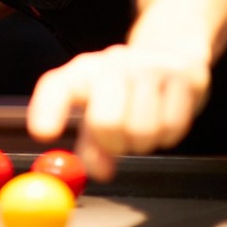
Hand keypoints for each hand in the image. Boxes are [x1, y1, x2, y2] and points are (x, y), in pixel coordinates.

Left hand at [27, 43, 210, 181]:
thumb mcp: (96, 108)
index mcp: (81, 72)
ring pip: (142, 131)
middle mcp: (112, 63)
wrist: (170, 54)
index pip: (58, 88)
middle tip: (117, 145)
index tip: (43, 134)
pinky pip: (172, 128)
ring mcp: (149, 67)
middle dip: (112, 145)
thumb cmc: (122, 90)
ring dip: (142, 142)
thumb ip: (90, 143)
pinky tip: (163, 118)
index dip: (48, 111)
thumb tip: (98, 172)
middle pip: (105, 122)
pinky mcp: (183, 77)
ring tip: (141, 126)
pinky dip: (168, 136)